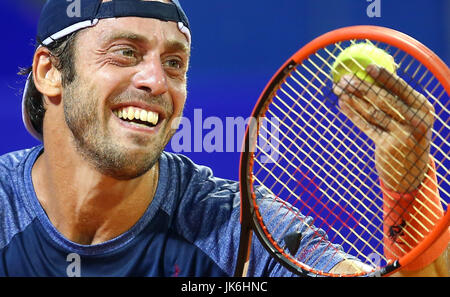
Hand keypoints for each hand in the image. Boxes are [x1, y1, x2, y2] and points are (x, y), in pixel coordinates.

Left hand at [333, 65, 434, 192]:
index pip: (401, 88)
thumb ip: (396, 98)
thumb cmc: (407, 134)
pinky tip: (343, 105)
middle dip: (361, 87)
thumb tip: (370, 73)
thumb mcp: (410, 116)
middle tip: (344, 78)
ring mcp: (403, 134)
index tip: (367, 67)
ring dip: (353, 99)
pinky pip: (367, 126)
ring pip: (373, 112)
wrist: (410, 171)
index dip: (384, 77)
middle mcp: (416, 120)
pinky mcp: (388, 146)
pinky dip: (353, 114)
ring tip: (339, 90)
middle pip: (384, 99)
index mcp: (423, 107)